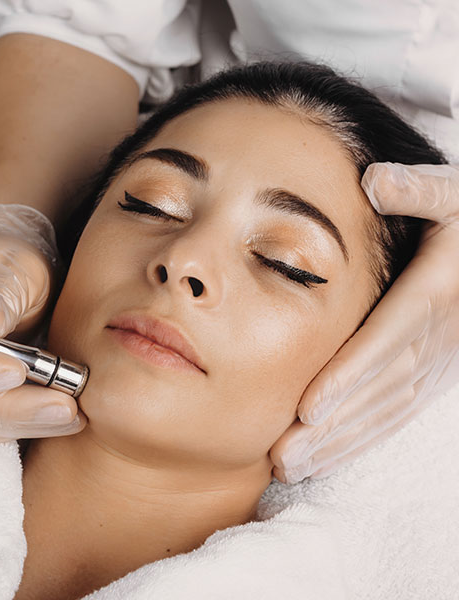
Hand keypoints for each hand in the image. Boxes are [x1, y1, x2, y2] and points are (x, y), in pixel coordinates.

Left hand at [270, 163, 458, 482]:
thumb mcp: (454, 194)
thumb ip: (418, 189)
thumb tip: (375, 180)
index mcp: (435, 294)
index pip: (386, 341)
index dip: (349, 375)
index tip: (309, 406)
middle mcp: (434, 338)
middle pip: (377, 390)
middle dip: (332, 427)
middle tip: (284, 454)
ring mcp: (434, 364)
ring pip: (382, 412)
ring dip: (339, 443)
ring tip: (292, 466)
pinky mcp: (430, 376)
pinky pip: (394, 414)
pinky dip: (360, 439)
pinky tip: (325, 457)